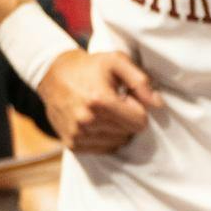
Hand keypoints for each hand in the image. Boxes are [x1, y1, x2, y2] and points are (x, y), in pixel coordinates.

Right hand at [38, 50, 162, 153]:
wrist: (52, 74)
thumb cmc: (90, 67)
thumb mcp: (116, 62)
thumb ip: (140, 81)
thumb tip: (158, 104)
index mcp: (100, 100)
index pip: (139, 122)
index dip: (137, 108)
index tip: (126, 98)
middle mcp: (86, 120)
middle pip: (129, 133)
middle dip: (127, 119)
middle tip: (114, 103)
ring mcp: (77, 134)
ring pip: (118, 143)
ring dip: (117, 129)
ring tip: (104, 112)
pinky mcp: (72, 144)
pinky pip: (103, 149)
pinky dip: (105, 138)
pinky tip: (96, 122)